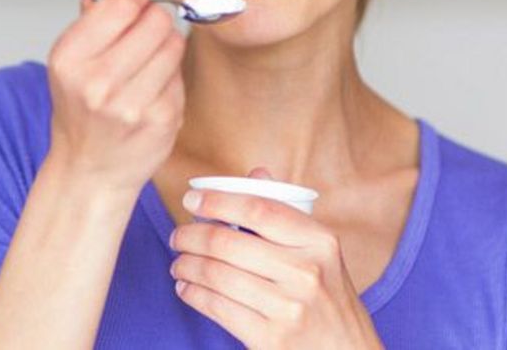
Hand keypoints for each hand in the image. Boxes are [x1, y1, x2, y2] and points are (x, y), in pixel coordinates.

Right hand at [43, 0, 186, 194]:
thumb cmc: (81, 107)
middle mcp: (97, 82)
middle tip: (139, 37)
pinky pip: (180, 74)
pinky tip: (151, 90)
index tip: (131, 3)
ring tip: (144, 64)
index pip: (123, 0)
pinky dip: (170, 76)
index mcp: (69, 57)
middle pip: (156, 19)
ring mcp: (131, 104)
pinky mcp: (161, 119)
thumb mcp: (73, 54)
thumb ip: (91, 7)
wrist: (90, 169)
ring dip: (164, 47)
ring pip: (174, 44)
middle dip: (152, 21)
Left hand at [168, 168, 383, 349]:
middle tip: (178, 236)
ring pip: (216, 275)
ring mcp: (289, 308)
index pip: (259, 209)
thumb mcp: (321, 254)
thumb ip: (287, 215)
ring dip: (186, 265)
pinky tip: (186, 287)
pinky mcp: (270, 338)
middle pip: (228, 243)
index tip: (190, 200)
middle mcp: (307, 272)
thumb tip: (257, 173)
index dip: (217, 200)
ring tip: (179, 262)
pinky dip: (193, 293)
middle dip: (190, 236)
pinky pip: (217, 307)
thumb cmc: (328, 298)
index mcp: (320, 242)